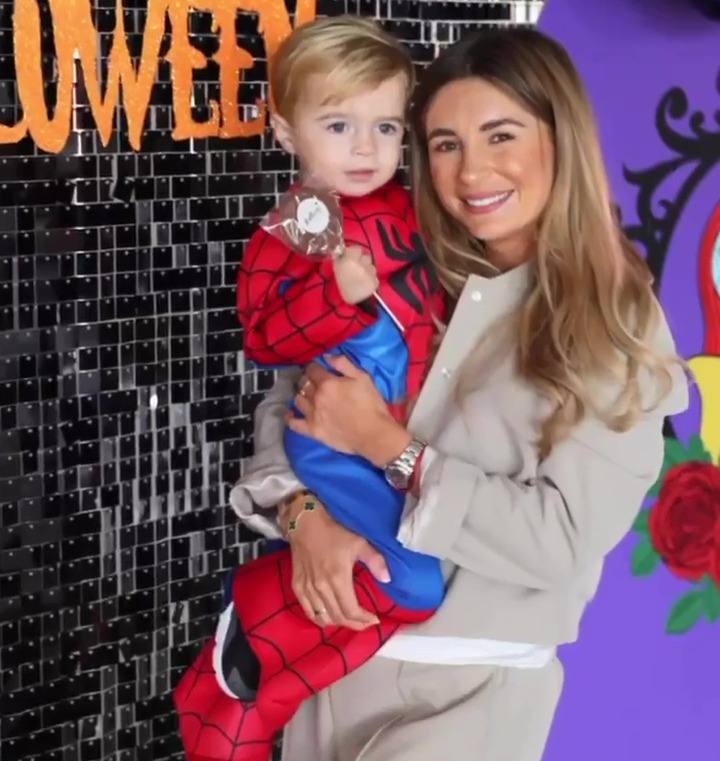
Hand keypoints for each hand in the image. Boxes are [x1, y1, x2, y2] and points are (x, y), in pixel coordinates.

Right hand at [286, 496, 390, 628]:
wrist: (304, 522)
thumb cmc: (334, 531)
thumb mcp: (359, 542)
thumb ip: (375, 561)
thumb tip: (387, 579)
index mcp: (337, 578)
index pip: (351, 611)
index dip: (364, 620)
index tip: (375, 620)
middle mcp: (321, 588)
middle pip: (338, 617)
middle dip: (354, 624)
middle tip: (366, 623)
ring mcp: (307, 588)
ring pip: (323, 617)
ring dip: (338, 622)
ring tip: (351, 620)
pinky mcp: (297, 586)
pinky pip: (308, 610)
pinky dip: (319, 618)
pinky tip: (328, 618)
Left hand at [289, 355, 411, 464]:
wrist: (374, 434)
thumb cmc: (371, 405)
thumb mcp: (363, 378)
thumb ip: (343, 364)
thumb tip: (326, 356)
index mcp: (328, 383)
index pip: (312, 369)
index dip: (314, 367)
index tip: (318, 368)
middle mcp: (316, 397)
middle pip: (303, 383)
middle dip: (307, 379)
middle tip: (314, 381)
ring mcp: (312, 415)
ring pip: (297, 399)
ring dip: (301, 394)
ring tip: (307, 395)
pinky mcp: (312, 431)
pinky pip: (293, 423)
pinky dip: (290, 417)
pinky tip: (291, 413)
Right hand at [332, 245, 377, 304]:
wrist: (347, 304)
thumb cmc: (338, 286)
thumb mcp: (335, 270)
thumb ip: (341, 259)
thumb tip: (344, 252)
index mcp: (349, 261)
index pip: (356, 249)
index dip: (354, 254)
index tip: (351, 259)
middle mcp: (360, 265)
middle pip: (366, 256)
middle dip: (362, 261)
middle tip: (356, 269)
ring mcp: (369, 273)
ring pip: (371, 266)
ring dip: (367, 270)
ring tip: (361, 278)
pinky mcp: (375, 282)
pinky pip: (374, 276)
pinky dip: (371, 279)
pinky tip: (365, 284)